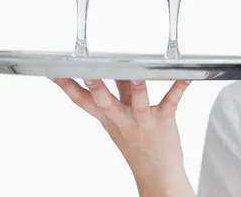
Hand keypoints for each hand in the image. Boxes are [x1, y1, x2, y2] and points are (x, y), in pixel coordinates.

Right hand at [51, 77, 193, 196]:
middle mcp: (122, 120)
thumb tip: (116, 67)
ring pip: (137, 103)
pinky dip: (179, 88)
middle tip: (89, 74)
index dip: (67, 87)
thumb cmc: (137, 143)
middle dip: (96, 89)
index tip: (54, 72)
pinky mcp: (164, 121)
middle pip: (105, 103)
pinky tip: (186, 77)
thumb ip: (118, 92)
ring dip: (137, 89)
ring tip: (136, 75)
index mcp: (108, 118)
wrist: (156, 174)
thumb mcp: (119, 120)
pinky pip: (171, 102)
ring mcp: (143, 122)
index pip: (83, 102)